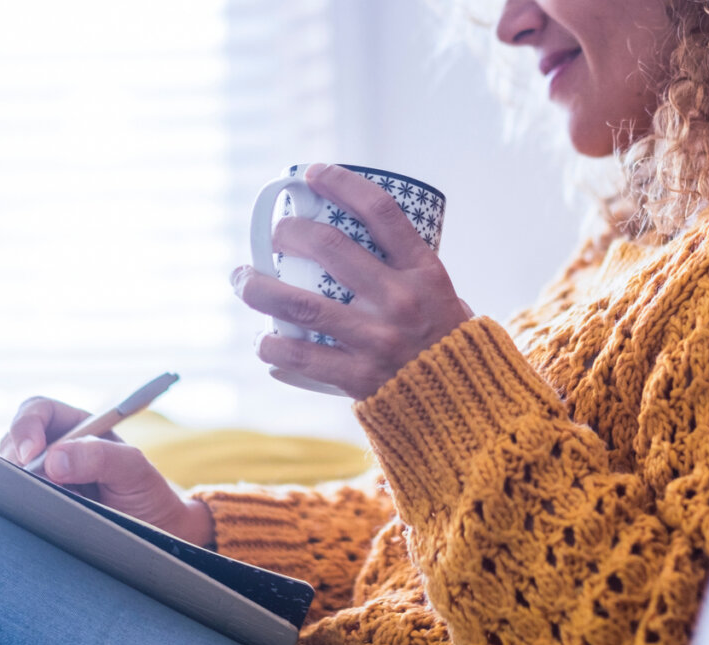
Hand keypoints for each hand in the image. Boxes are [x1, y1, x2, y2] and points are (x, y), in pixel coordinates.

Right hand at [0, 397, 214, 546]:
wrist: (155, 531)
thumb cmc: (146, 493)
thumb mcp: (135, 470)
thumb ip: (102, 457)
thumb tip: (54, 459)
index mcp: (78, 428)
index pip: (39, 411)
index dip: (27, 426)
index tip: (31, 453)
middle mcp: (55, 450)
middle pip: (13, 441)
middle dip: (13, 458)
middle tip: (30, 483)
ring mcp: (43, 479)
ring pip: (8, 473)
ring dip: (15, 484)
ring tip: (44, 501)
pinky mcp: (37, 505)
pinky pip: (13, 500)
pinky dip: (16, 505)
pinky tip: (35, 514)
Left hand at [232, 163, 473, 399]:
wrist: (466, 407)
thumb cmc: (449, 344)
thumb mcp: (444, 296)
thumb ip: (405, 273)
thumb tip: (356, 243)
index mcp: (425, 272)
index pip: (380, 210)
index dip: (341, 182)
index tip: (313, 173)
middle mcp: (400, 299)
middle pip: (328, 246)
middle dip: (288, 231)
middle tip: (276, 235)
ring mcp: (377, 338)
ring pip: (297, 302)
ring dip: (257, 286)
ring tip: (243, 279)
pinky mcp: (358, 375)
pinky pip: (298, 355)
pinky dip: (270, 345)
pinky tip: (262, 339)